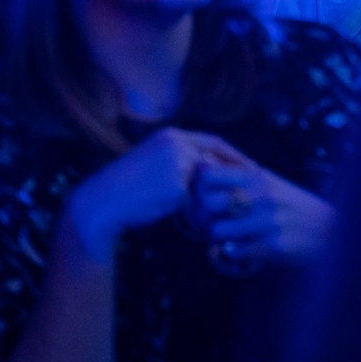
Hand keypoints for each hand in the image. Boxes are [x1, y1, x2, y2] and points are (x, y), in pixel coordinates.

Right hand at [65, 128, 254, 256]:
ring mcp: (177, 164)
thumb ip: (181, 162)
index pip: (214, 142)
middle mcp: (176, 144)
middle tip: (256, 190)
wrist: (104, 202)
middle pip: (218, 161)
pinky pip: (196, 204)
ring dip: (214, 201)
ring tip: (226, 213)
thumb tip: (210, 170)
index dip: (235, 156)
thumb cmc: (128, 187)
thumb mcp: (155, 163)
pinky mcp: (176, 187)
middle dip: (236, 177)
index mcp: (171, 135)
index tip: (253, 167)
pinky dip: (198, 215)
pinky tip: (198, 225)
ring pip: (209, 186)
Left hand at [191, 162, 335, 265]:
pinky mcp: (272, 246)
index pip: (207, 174)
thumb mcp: (269, 182)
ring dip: (217, 238)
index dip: (198, 188)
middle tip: (211, 224)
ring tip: (228, 238)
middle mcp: (261, 195)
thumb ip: (239, 173)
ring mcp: (267, 221)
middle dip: (203, 217)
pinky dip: (233, 253)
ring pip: (216, 231)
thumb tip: (202, 161)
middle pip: (206, 204)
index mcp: (257, 176)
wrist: (330, 230)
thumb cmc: (293, 205)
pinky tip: (242, 250)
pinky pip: (234, 252)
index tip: (205, 199)